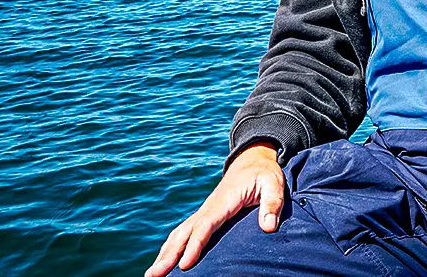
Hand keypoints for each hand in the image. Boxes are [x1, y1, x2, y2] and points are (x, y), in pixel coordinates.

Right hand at [145, 143, 284, 276]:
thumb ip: (272, 203)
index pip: (205, 225)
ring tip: (152, 274)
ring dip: (165, 252)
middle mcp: (209, 207)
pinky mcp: (205, 215)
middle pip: (185, 232)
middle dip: (169, 254)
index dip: (194, 245)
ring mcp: (205, 211)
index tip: (185, 265)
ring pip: (180, 233)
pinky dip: (172, 246)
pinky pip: (184, 232)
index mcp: (224, 200)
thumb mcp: (274, 183)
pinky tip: (165, 259)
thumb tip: (268, 227)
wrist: (253, 161)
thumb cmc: (264, 173)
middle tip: (154, 275)